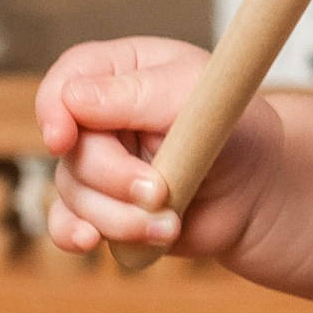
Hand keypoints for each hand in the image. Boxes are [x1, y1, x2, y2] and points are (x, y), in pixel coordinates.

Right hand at [35, 37, 283, 263]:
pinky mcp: (101, 206)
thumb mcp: (199, 96)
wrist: (257, 190)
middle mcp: (101, 116)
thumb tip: (73, 98)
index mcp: (123, 71)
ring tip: (169, 222)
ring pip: (71, 192)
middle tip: (159, 192)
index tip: (64, 139)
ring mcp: (98, 163)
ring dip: (118, 215)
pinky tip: (92, 241)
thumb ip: (140, 94)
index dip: (54, 108)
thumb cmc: (236, 129)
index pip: (68, 78)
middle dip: (112, 177)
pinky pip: (65, 224)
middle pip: (71, 147)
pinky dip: (77, 235)